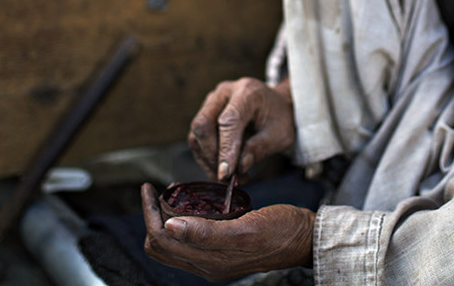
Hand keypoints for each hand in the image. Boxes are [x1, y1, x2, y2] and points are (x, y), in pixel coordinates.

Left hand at [141, 183, 313, 279]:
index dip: (149, 214)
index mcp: (210, 261)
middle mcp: (207, 265)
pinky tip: (189, 205)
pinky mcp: (220, 253)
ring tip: (170, 195)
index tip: (149, 189)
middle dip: (151, 217)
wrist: (304, 238)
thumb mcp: (245, 228)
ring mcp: (213, 261)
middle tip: (156, 191)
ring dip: (163, 220)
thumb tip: (170, 227)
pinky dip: (180, 222)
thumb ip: (207, 232)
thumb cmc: (281, 230)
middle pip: (161, 246)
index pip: (162, 240)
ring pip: (172, 245)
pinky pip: (188, 242)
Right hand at [188, 77, 295, 181]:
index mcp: (247, 92)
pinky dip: (207, 158)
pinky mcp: (206, 113)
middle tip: (227, 177)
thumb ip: (260, 148)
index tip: (226, 174)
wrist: (276, 106)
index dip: (225, 149)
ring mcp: (213, 101)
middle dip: (212, 155)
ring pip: (196, 134)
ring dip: (208, 160)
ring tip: (230, 177)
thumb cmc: (279, 118)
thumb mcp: (280, 135)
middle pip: (203, 124)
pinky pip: (197, 139)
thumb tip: (239, 166)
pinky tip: (225, 169)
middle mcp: (225, 92)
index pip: (228, 121)